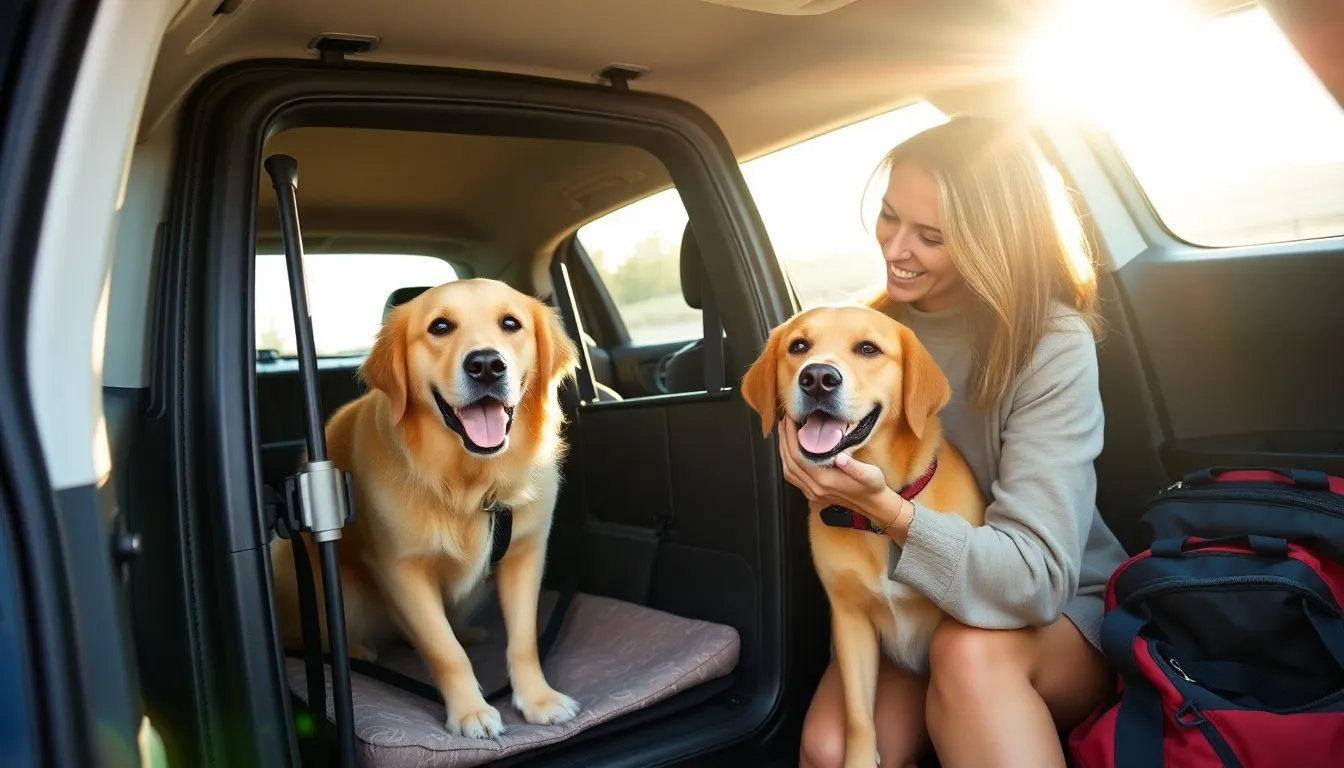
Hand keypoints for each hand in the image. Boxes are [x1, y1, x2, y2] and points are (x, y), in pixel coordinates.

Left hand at [777, 418, 891, 516]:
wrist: (873, 505)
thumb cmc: (872, 487)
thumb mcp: (870, 474)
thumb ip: (854, 467)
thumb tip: (840, 457)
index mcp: (826, 481)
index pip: (799, 456)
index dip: (791, 437)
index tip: (791, 420)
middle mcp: (815, 488)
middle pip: (789, 462)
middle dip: (784, 439)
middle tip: (784, 421)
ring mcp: (812, 493)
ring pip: (788, 471)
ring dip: (783, 450)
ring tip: (784, 432)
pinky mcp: (812, 494)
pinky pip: (793, 478)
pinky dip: (787, 462)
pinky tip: (789, 451)